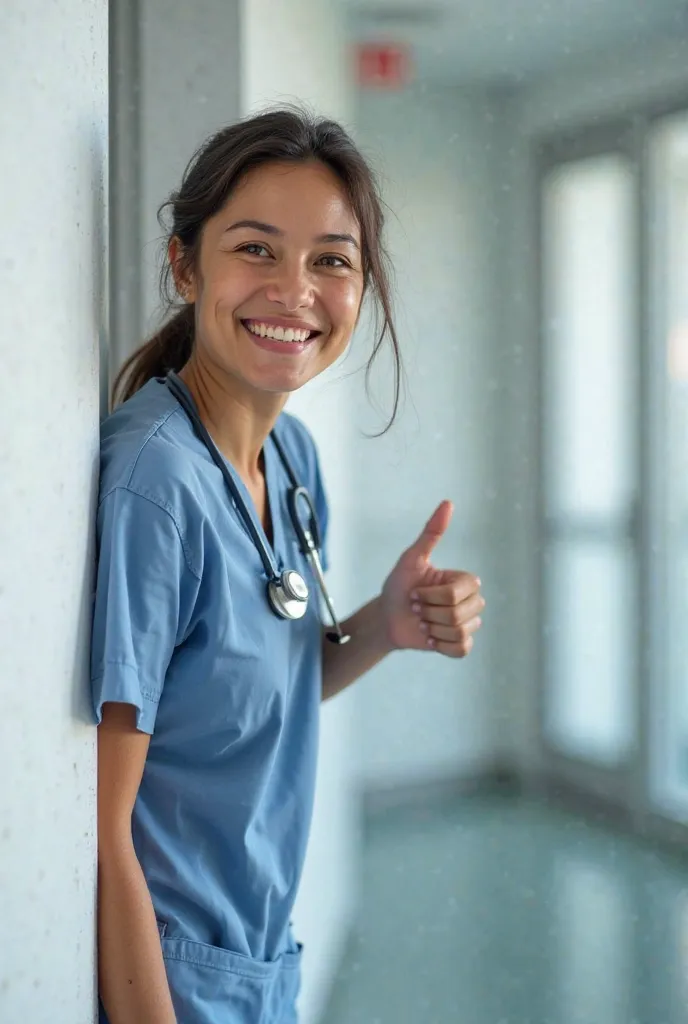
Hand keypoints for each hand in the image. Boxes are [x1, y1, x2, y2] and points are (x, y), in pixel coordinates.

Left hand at [380, 500, 483, 657]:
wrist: (387, 617)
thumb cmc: (399, 586)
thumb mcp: (412, 559)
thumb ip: (431, 533)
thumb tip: (448, 503)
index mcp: (463, 581)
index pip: (457, 593)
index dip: (431, 596)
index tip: (415, 593)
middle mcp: (471, 601)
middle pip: (459, 614)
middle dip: (429, 612)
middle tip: (417, 608)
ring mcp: (468, 624)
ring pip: (459, 632)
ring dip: (432, 628)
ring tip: (422, 622)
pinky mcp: (461, 645)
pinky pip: (461, 649)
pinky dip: (440, 644)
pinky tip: (430, 637)